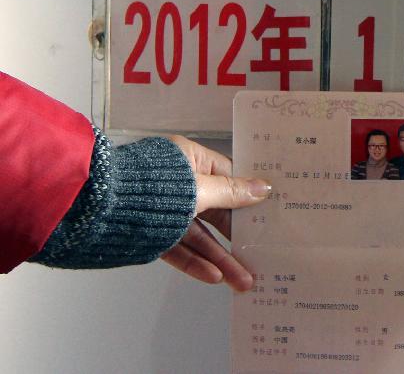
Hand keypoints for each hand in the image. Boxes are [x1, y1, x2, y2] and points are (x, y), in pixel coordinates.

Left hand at [160, 136, 269, 291]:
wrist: (94, 208)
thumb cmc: (150, 188)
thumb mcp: (198, 189)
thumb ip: (231, 192)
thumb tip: (263, 188)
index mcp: (190, 160)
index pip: (228, 177)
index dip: (249, 196)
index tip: (270, 213)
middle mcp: (180, 184)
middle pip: (217, 213)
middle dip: (238, 238)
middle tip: (261, 257)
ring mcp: (166, 211)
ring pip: (200, 236)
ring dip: (221, 259)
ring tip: (242, 281)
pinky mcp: (152, 233)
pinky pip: (179, 249)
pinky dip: (195, 263)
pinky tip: (214, 277)